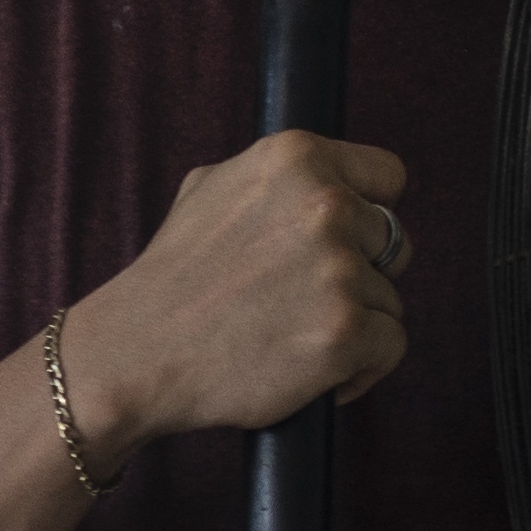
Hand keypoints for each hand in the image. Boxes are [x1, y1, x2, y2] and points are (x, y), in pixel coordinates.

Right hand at [67, 133, 414, 461]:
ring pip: (388, 298)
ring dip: (352, 323)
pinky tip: (315, 372)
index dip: (368, 212)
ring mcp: (338, 270)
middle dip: (359, 272)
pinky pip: (391, 346)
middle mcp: (325, 205)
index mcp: (296, 158)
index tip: (345, 242)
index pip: (387, 176)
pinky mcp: (344, 332)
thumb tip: (328, 177)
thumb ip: (278, 179)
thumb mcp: (209, 188)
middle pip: (393, 241)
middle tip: (300, 299)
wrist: (137, 354)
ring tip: (292, 337)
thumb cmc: (173, 278)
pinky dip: (360, 368)